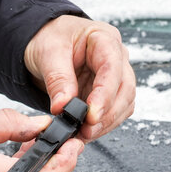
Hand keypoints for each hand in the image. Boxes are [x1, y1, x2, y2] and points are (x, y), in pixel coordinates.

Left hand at [24, 15, 134, 141]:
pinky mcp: (109, 92)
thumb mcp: (48, 52)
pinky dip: (103, 125)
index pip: (112, 69)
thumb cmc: (50, 38)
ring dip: (107, 123)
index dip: (104, 95)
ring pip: (124, 104)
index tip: (91, 115)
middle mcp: (116, 57)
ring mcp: (116, 76)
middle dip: (108, 114)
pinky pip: (115, 112)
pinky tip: (87, 131)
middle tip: (87, 130)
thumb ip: (58, 79)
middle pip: (125, 89)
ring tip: (84, 134)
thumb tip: (63, 107)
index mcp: (104, 38)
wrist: (45, 42)